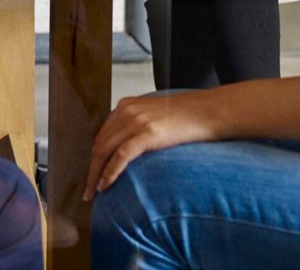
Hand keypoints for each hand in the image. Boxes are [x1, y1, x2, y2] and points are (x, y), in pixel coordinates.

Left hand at [83, 91, 220, 198]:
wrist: (210, 110)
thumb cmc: (188, 117)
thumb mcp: (155, 115)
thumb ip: (139, 125)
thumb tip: (129, 147)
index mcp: (126, 105)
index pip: (102, 135)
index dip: (95, 157)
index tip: (93, 174)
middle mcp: (126, 110)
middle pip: (99, 144)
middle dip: (91, 169)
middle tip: (88, 190)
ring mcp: (136, 121)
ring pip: (104, 151)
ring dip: (96, 174)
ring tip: (93, 193)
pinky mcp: (147, 133)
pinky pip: (120, 156)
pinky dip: (109, 172)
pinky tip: (105, 186)